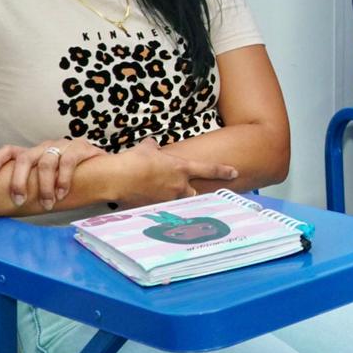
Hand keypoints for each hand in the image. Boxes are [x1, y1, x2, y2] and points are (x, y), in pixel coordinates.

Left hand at [0, 138, 104, 209]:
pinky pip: (68, 161)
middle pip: (26, 158)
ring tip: (48, 203)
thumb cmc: (72, 180)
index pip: (10, 151)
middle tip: (19, 201)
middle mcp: (46, 147)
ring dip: (45, 186)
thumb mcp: (49, 181)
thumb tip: (7, 206)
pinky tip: (63, 193)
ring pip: (47, 162)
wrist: (105, 172)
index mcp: (35, 153)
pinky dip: (63, 179)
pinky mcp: (81, 147)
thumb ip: (34, 185)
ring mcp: (64, 145)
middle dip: (20, 181)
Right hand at [105, 138, 238, 207]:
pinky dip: (154, 204)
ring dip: (171, 199)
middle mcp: (179, 186)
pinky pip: (160, 208)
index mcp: (181, 169)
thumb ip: (153, 147)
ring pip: (177, 201)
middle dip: (189, 192)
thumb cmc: (134, 160)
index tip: (234, 173)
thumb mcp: (146, 148)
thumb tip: (153, 144)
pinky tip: (143, 200)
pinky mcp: (156, 209)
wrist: (118, 178)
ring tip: (157, 196)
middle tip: (181, 189)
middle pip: (193, 192)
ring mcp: (168, 199)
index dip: (223, 171)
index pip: (209, 169)